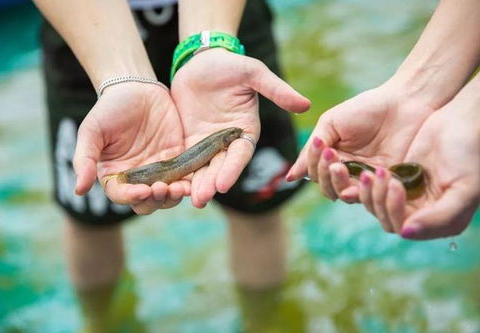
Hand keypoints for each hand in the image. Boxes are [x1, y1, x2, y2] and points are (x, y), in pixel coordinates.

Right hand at [73, 83, 189, 214]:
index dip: (132, 197)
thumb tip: (78, 190)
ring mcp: (159, 171)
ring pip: (168, 195)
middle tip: (162, 188)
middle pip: (148, 202)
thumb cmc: (109, 109)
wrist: (137, 88)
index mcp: (115, 176)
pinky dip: (190, 183)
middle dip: (156, 200)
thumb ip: (84, 159)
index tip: (142, 191)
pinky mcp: (178, 160)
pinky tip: (194, 182)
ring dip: (174, 196)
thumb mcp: (92, 131)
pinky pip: (186, 178)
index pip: (122, 195)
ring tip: (179, 188)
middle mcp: (138, 178)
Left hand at [171, 48, 310, 207]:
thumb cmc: (230, 65)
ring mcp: (208, 144)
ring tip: (189, 200)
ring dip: (196, 184)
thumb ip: (277, 90)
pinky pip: (186, 160)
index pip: (240, 154)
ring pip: (203, 168)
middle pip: (220, 167)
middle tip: (200, 199)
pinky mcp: (190, 142)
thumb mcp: (253, 73)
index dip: (231, 169)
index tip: (222, 184)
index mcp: (246, 130)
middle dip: (211, 183)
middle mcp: (228, 142)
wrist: (201, 61)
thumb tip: (306, 105)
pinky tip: (173, 186)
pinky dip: (182, 174)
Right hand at [287, 78, 436, 205]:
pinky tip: (371, 173)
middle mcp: (349, 172)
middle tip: (334, 159)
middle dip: (327, 175)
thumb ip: (313, 149)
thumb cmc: (366, 108)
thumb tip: (290, 177)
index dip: (314, 164)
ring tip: (344, 167)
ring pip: (347, 195)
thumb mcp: (332, 123)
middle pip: (328, 189)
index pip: (316, 174)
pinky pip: (373, 196)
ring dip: (342, 184)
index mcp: (333, 158)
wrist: (406, 102)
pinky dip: (367, 188)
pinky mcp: (389, 184)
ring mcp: (369, 179)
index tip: (322, 146)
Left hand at [357, 93, 479, 238]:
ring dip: (370, 191)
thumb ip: (441, 216)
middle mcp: (422, 215)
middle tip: (381, 172)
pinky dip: (367, 184)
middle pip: (386, 218)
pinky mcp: (396, 181)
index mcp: (442, 222)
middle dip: (379, 197)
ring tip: (369, 172)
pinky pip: (373, 190)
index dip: (395, 209)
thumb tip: (406, 232)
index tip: (397, 183)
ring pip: (376, 206)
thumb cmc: (469, 154)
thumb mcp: (464, 187)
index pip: (405, 227)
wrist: (462, 121)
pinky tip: (366, 171)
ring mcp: (407, 198)